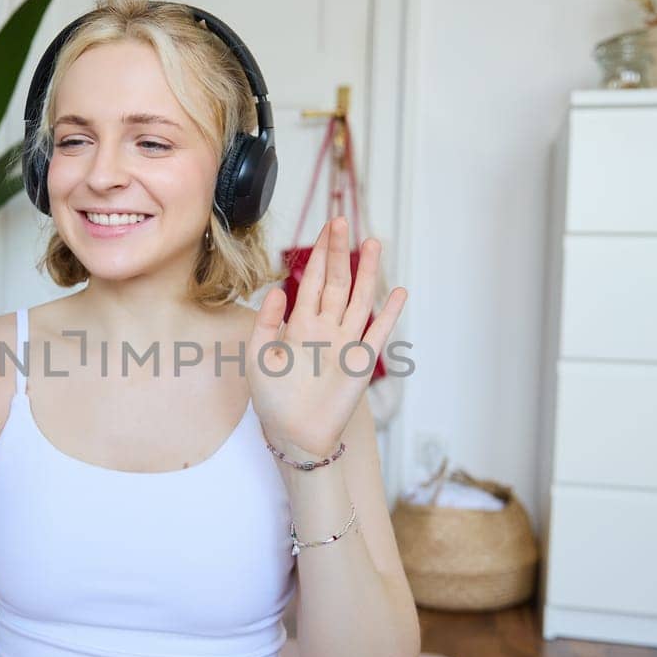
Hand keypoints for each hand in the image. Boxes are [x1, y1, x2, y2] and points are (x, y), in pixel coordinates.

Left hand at [247, 216, 405, 460]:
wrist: (293, 434)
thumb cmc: (273, 400)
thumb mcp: (259, 358)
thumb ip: (266, 323)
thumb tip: (277, 290)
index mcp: (300, 324)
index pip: (313, 281)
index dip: (319, 254)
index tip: (327, 228)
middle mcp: (325, 328)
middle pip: (337, 282)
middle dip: (339, 252)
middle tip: (343, 222)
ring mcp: (346, 343)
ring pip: (360, 299)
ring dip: (368, 273)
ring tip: (374, 243)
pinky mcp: (361, 363)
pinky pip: (378, 333)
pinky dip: (389, 313)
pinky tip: (398, 292)